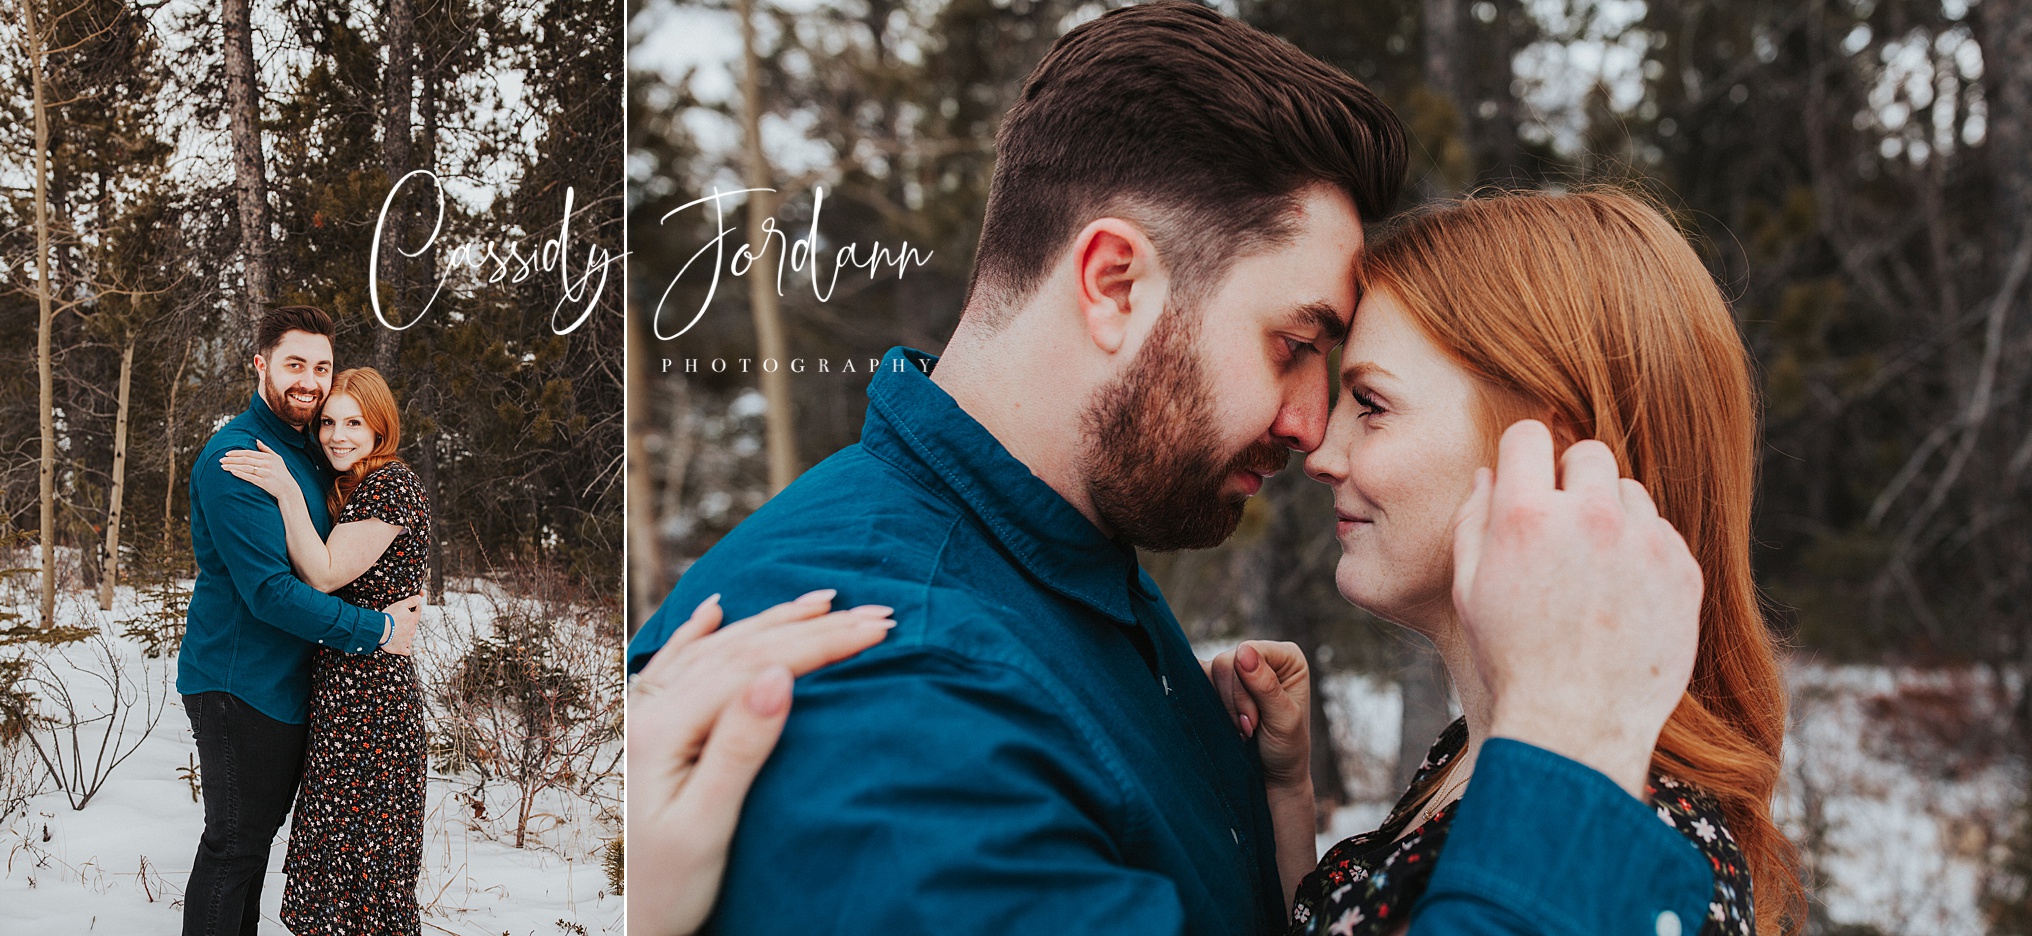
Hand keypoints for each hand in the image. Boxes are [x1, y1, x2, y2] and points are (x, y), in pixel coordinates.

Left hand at [219, 440, 293, 498]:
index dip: (237, 453)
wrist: (288, 489)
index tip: (227, 453)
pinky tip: (232, 472)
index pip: (249, 453)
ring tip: (222, 466)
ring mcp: (265, 473)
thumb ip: (266, 449)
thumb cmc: (282, 473)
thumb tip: (256, 440)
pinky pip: (249, 477)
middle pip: (245, 459)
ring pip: (245, 467)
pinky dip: (240, 474)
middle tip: (221, 459)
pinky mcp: (263, 482)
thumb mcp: (277, 458)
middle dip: (232, 459)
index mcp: (268, 457)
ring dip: (232, 466)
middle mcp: (266, 464)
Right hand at [379, 594, 421, 655]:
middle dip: (409, 624)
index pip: (418, 613)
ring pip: (409, 638)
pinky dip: (405, 648)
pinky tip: (402, 647)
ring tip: (398, 634)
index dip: (417, 608)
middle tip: (401, 621)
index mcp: (413, 620)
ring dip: (406, 636)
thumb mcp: (401, 605)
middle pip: (413, 626)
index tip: (416, 606)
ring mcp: (407, 641)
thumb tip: (420, 597)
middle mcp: (412, 631)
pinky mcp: (401, 649)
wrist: (381, 630)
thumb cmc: (390, 617)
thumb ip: (411, 601)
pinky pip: (406, 650)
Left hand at [627, 590, 895, 935]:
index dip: (819, 644)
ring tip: (821, 600)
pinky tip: (715, 609)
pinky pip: (676, 663)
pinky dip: (699, 632)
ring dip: (771, 621)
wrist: (617, 925)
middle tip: (875, 612)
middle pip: (739, 649)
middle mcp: (647, 711)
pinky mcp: (647, 732)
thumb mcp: (707, 825)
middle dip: (810, 627)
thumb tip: (779, 675)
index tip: (876, 630)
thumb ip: (740, 747)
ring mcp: (643, 717)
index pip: (754, 667)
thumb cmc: (664, 888)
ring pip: (715, 649)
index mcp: (661, 730)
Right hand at [1206, 640, 1311, 789]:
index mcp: (1287, 657)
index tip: (1255, 720)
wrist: (1272, 776)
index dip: (1244, 686)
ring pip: (1210, 671)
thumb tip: (1243, 651)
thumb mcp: (1284, 720)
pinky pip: (1198, 682)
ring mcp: (1238, 670)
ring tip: (1242, 729)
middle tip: (1249, 728)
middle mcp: (1262, 657)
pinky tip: (1224, 723)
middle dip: (1233, 700)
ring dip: (1222, 706)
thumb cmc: (1286, 749)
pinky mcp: (1218, 684)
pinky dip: (1208, 705)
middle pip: (1226, 661)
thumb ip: (1265, 685)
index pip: (1250, 651)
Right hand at [1450, 421, 1701, 797]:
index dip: (1522, 455)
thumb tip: (1488, 476)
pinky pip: (1664, 534)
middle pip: (1589, 453)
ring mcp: (1646, 543)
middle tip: (1561, 522)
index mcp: (1528, 517)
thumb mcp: (1470, 591)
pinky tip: (1622, 594)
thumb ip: (1473, 522)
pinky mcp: (1684, 572)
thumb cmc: (1512, 659)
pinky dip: (1645, 553)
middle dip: (1572, 478)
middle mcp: (1591, 517)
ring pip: (1631, 493)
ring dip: (1611, 515)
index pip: (1529, 437)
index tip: (1524, 476)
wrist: (1577, 725)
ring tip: (1593, 567)